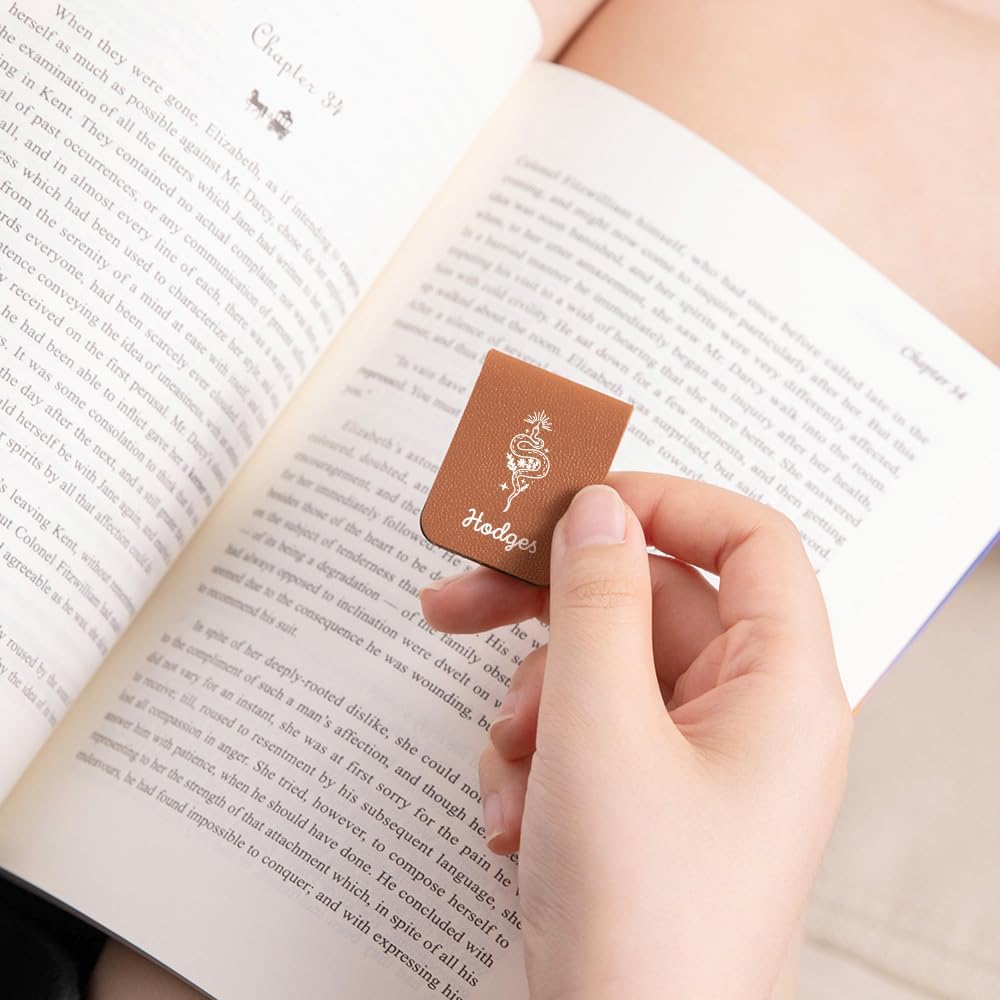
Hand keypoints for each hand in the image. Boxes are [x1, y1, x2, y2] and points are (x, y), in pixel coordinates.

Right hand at [420, 475, 851, 999]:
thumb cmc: (639, 916)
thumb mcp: (599, 728)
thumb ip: (596, 600)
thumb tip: (597, 511)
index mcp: (780, 687)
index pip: (748, 541)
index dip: (665, 505)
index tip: (577, 506)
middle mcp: (748, 715)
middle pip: (648, 605)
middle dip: (550, 613)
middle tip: (458, 600)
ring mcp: (696, 759)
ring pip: (603, 671)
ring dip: (535, 706)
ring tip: (511, 766)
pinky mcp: (649, 797)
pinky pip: (588, 732)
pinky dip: (539, 758)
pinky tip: (516, 817)